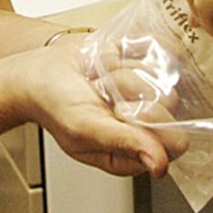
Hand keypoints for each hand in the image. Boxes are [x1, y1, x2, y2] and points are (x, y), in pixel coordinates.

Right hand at [20, 40, 182, 176]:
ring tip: (99, 77)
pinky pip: (158, 48)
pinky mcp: (145, 64)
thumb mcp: (85, 128)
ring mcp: (146, 91)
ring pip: (159, 72)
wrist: (40, 70)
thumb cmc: (56, 104)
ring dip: (123, 69)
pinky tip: (110, 58)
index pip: (172, 142)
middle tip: (100, 92)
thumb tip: (160, 164)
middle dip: (129, 89)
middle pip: (169, 100)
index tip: (121, 109)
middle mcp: (144, 122)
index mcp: (132, 150)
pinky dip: (131, 49)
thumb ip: (124, 144)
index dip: (151, 121)